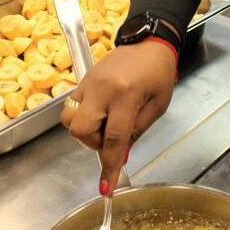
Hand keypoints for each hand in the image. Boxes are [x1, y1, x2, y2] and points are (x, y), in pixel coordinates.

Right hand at [60, 39, 176, 194]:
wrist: (148, 41)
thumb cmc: (159, 72)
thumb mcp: (158, 105)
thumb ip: (137, 130)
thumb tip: (119, 155)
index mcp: (127, 94)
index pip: (113, 138)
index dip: (109, 166)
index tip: (106, 188)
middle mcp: (103, 88)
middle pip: (81, 129)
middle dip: (93, 142)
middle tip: (111, 136)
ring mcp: (90, 82)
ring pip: (70, 119)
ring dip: (86, 130)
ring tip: (105, 123)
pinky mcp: (83, 79)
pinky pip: (73, 106)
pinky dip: (84, 115)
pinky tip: (101, 111)